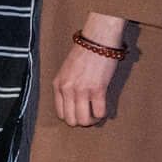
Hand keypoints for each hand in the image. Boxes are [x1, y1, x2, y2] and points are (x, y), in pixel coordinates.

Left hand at [52, 13, 127, 128]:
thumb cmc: (84, 53)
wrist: (97, 40)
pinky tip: (104, 108)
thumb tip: (72, 104)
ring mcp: (81, 90)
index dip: (71, 117)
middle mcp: (67, 89)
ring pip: (84, 120)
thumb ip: (66, 86)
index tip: (79, 113)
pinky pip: (99, 112)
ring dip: (92, 121)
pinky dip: (102, 114)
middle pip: (71, 120)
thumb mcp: (66, 70)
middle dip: (81, 121)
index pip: (60, 114)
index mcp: (58, 85)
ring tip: (97, 114)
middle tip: (89, 115)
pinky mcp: (97, 89)